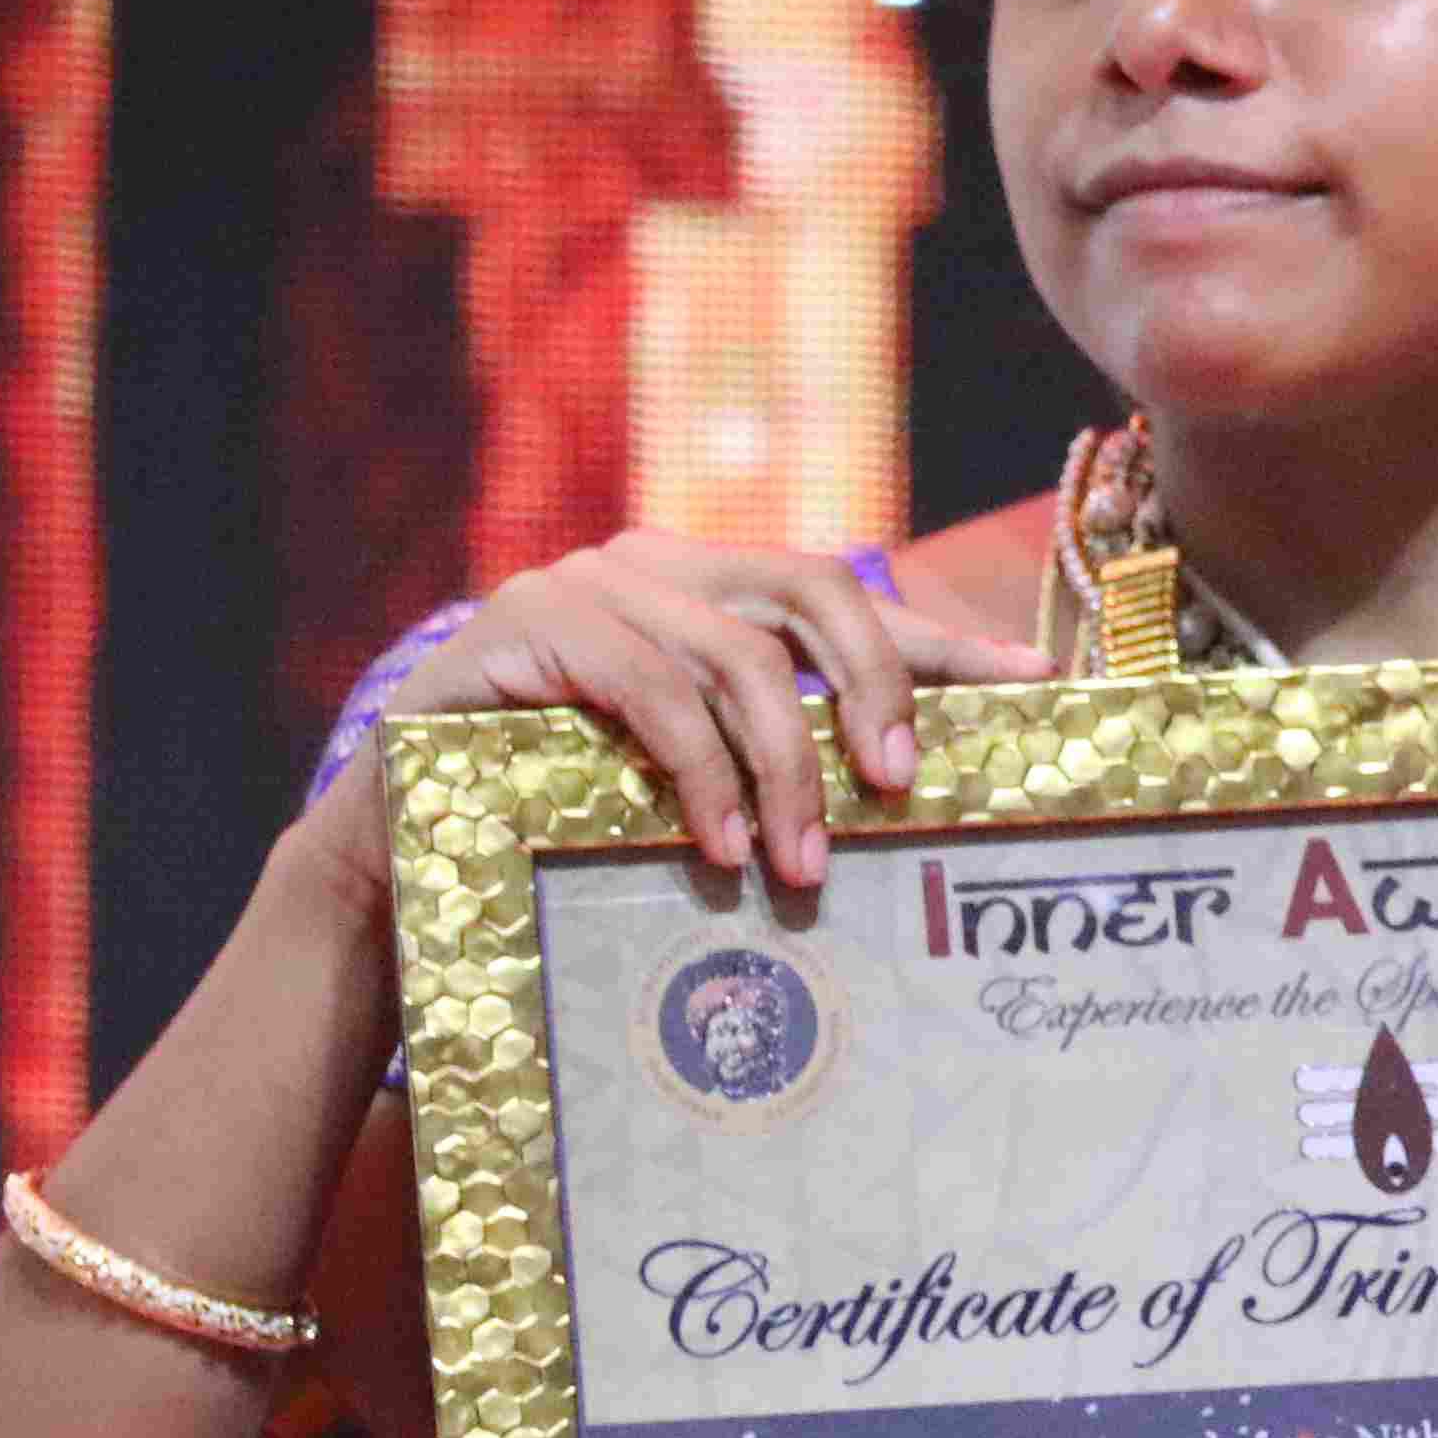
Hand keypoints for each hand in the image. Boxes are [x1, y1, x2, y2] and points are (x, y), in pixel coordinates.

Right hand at [294, 533, 1047, 903]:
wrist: (400, 841)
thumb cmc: (562, 816)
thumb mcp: (694, 785)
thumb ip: (780, 764)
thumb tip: (913, 797)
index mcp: (709, 590)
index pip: (851, 602)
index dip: (943, 643)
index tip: (1038, 684)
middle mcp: (655, 566)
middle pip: (814, 590)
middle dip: (876, 690)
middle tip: (898, 792)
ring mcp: (586, 585)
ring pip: (739, 657)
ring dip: (783, 773)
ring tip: (799, 870)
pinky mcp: (526, 627)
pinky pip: (651, 691)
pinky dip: (700, 774)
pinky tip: (717, 848)